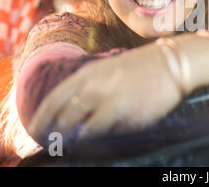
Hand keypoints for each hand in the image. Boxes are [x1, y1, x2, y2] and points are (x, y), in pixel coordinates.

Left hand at [27, 44, 182, 143]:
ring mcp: (107, 98)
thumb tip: (76, 109)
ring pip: (77, 125)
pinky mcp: (123, 111)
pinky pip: (100, 131)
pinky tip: (94, 140)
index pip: (53, 99)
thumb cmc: (143, 67)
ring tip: (70, 145)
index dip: (40, 119)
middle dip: (53, 133)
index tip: (36, 132)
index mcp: (88, 73)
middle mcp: (92, 85)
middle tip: (51, 145)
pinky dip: (93, 138)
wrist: (172, 63)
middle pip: (61, 115)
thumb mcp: (110, 70)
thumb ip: (92, 86)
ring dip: (71, 138)